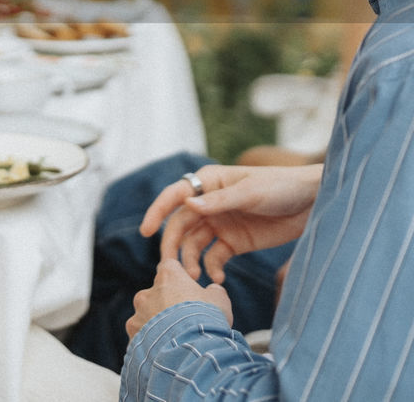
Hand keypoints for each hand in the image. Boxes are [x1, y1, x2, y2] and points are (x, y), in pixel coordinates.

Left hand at [127, 258, 232, 339]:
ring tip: (175, 339)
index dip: (179, 277)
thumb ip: (213, 291)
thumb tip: (213, 290)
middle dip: (167, 304)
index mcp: (168, 277)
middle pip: (156, 293)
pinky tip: (164, 350)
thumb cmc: (207, 320)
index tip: (188, 289)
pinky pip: (140, 334)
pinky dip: (149, 340)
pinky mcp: (133, 331)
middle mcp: (147, 291)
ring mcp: (138, 312)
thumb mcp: (219, 301)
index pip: (169, 267)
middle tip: (184, 320)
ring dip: (157, 323)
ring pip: (146, 314)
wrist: (192, 349)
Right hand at [140, 163, 320, 282]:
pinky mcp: (234, 242)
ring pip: (193, 244)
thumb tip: (186, 206)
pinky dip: (212, 268)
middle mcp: (208, 203)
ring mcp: (220, 223)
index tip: (145, 231)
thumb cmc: (281, 186)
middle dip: (172, 245)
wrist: (315, 202)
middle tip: (170, 268)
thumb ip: (219, 201)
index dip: (157, 212)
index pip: (174, 196)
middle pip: (180, 225)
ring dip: (190, 260)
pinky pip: (214, 257)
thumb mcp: (250, 192)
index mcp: (208, 182)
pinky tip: (217, 278)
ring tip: (196, 278)